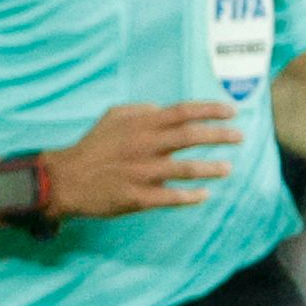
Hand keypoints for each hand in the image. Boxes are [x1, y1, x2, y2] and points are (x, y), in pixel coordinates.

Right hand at [49, 100, 239, 217]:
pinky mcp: (137, 197)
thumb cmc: (92, 146)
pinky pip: (171, 197)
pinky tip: (204, 195)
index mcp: (140, 124)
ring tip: (228, 169)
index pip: (184, 112)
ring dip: (212, 169)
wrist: (65, 179)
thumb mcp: (112, 117)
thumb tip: (164, 109)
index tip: (232, 111)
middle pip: (192, 136)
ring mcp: (142, 173)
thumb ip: (140, 110)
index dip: (211, 110)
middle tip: (239, 138)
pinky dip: (191, 196)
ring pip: (187, 169)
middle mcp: (145, 146)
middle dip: (220, 136)